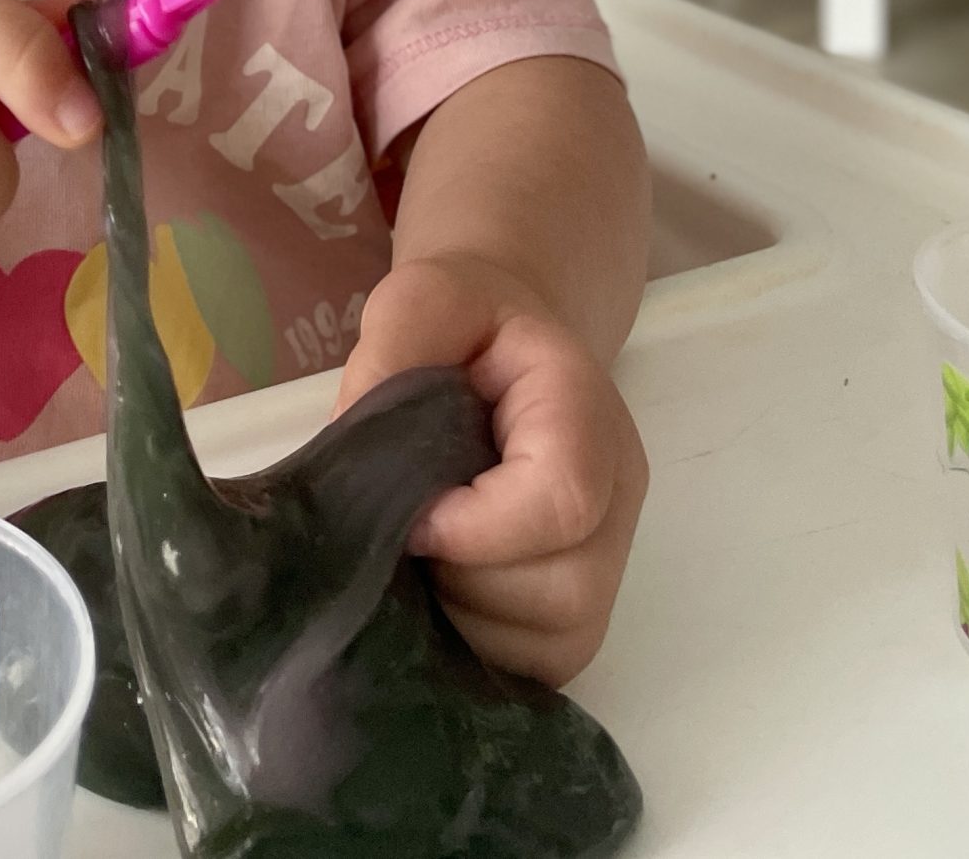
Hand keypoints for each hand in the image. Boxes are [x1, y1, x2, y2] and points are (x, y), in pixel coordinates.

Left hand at [333, 252, 647, 686]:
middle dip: (462, 580)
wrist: (501, 340)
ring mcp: (606, 557)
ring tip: (417, 565)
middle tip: (402, 540)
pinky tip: (435, 597)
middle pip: (563, 588)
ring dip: (467, 621)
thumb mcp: (418, 301)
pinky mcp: (579, 606)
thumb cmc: (463, 322)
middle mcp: (616, 495)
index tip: (411, 514)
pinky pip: (543, 665)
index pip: (563, 495)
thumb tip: (352, 460)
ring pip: (556, 641)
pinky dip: (480, 648)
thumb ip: (388, 359)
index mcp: (582, 410)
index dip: (477, 526)